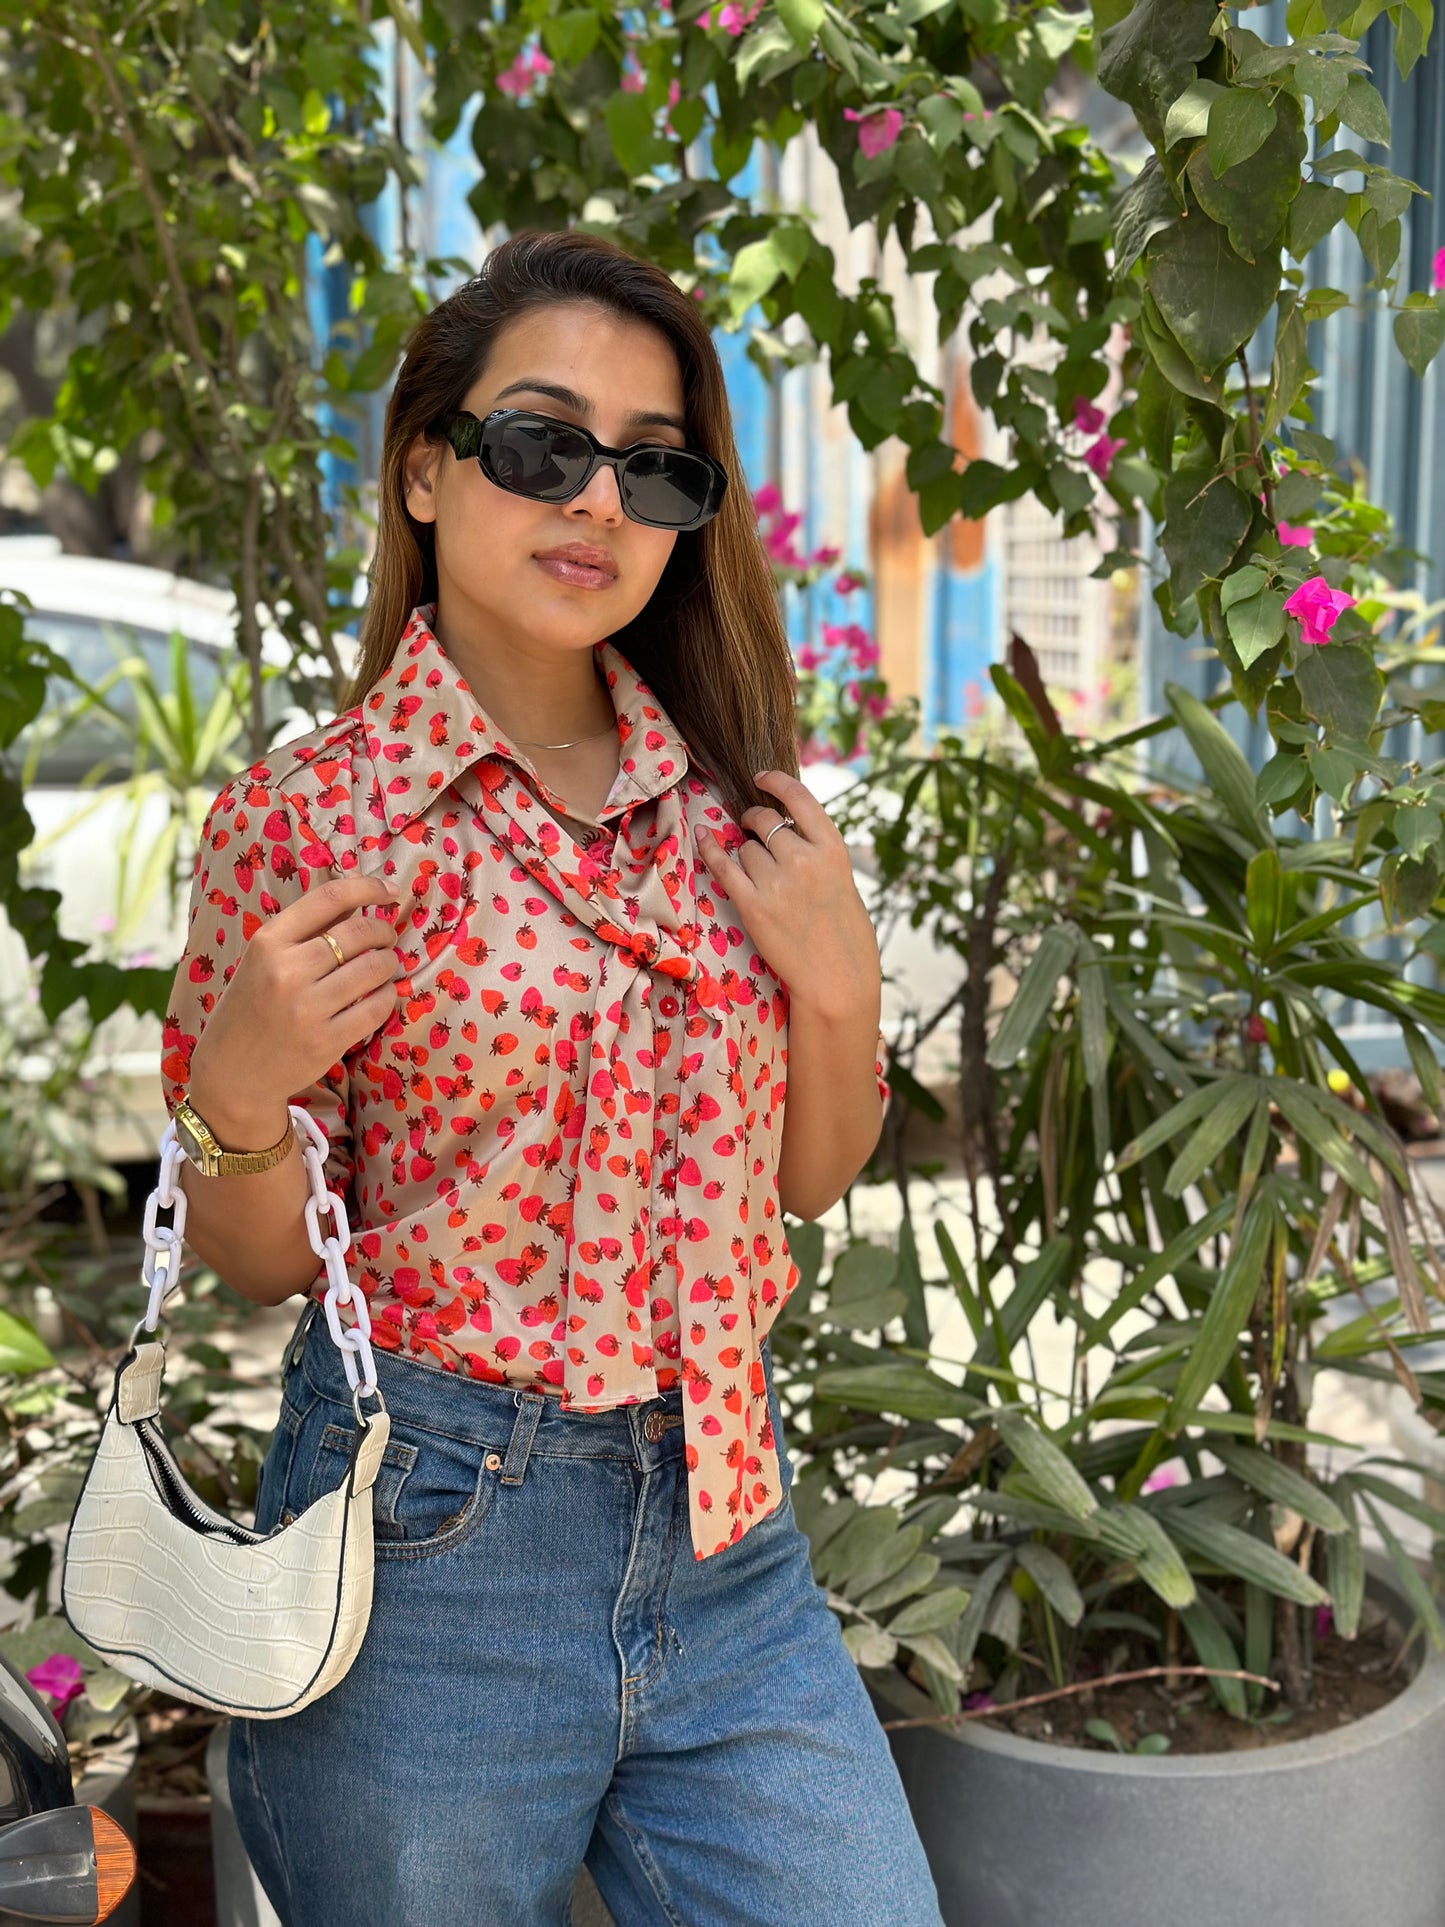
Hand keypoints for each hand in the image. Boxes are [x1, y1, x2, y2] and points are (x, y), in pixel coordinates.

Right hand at [187, 874, 401, 1126]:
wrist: (231, 1074)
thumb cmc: (250, 1009)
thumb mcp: (261, 961)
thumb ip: (304, 933)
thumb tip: (359, 902)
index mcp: (267, 942)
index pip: (329, 898)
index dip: (368, 887)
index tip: (389, 891)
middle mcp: (287, 971)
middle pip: (360, 932)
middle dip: (384, 931)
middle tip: (387, 938)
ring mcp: (307, 1008)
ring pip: (375, 968)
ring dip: (390, 963)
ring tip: (385, 966)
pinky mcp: (327, 1041)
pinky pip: (377, 1007)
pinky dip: (388, 996)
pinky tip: (381, 995)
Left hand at [696, 770, 880, 1016]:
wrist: (837, 979)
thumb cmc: (845, 934)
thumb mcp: (843, 880)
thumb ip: (816, 852)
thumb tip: (783, 830)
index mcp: (832, 849)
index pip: (798, 798)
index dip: (775, 782)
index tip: (761, 778)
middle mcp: (804, 859)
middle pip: (764, 822)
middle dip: (754, 821)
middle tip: (751, 828)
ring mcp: (776, 882)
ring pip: (745, 848)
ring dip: (746, 853)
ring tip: (760, 874)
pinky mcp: (753, 906)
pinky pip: (723, 866)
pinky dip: (711, 849)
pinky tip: (704, 836)